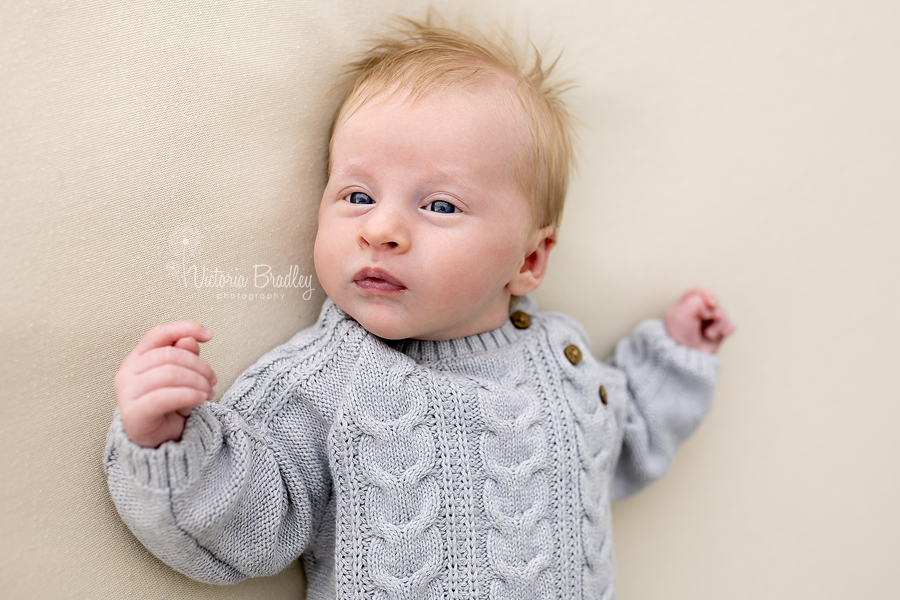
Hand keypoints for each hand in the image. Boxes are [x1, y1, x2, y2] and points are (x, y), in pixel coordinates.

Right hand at [114, 321, 217, 447]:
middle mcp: (128, 371)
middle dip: (199, 366)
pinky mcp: (132, 413)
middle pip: (170, 355)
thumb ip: (185, 356)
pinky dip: (189, 395)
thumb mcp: (182, 377)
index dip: (185, 328)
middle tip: (212, 380)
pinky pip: (165, 397)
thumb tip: (190, 339)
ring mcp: (127, 392)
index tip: (209, 335)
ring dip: (197, 382)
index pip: (160, 333)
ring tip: (208, 392)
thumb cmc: (169, 405)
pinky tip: (201, 399)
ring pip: (170, 374)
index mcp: (138, 357)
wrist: (158, 440)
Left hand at [664, 288, 734, 353]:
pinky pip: (731, 325)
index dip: (706, 294)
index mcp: (685, 306)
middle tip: (711, 318)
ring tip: (710, 335)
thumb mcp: (682, 314)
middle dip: (715, 311)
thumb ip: (696, 301)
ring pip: (724, 313)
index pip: (698, 292)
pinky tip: (721, 335)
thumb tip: (711, 307)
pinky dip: (727, 329)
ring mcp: (708, 324)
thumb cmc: (680, 337)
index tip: (711, 304)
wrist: (687, 359)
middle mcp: (697, 314)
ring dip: (719, 323)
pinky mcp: (718, 333)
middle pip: (714, 302)